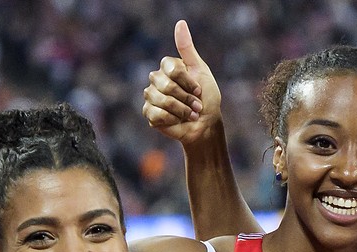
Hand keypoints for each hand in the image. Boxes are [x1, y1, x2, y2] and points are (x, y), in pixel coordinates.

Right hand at [142, 20, 222, 146]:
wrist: (206, 124)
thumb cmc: (206, 97)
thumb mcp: (200, 70)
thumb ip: (187, 49)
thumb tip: (180, 23)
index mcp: (168, 67)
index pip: (170, 68)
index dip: (187, 81)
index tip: (199, 89)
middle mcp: (157, 80)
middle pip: (165, 85)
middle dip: (185, 98)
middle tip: (196, 105)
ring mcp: (151, 97)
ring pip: (160, 100)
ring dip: (181, 110)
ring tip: (189, 114)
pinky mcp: (150, 114)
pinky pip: (156, 114)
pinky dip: (172, 120)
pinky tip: (177, 121)